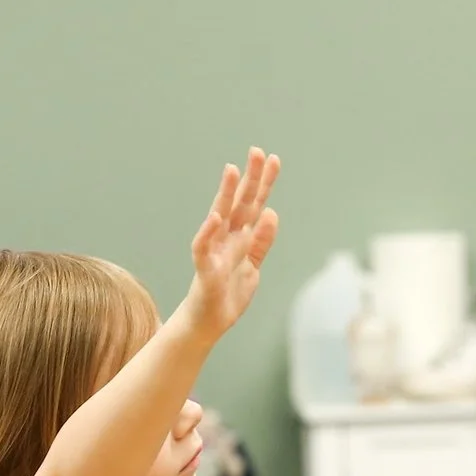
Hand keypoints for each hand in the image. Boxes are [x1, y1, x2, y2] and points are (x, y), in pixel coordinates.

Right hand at [173, 149, 281, 338]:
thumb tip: (271, 213)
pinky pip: (203, 248)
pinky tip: (215, 216)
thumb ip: (261, 241)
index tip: (273, 159)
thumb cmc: (227, 294)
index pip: (254, 205)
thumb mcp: (252, 265)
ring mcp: (214, 252)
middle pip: (240, 204)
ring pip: (220, 218)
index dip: (263, 183)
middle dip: (249, 179)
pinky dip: (207, 232)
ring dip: (225, 194)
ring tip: (232, 171)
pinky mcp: (205, 270)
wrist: (208, 324)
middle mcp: (226, 239)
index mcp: (240, 238)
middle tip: (257, 151)